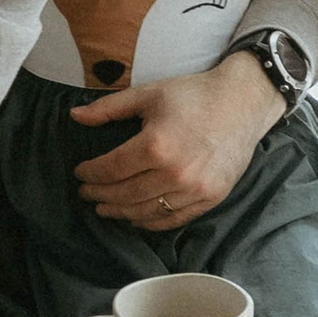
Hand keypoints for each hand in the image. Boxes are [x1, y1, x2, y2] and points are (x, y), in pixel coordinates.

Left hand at [71, 53, 282, 228]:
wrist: (243, 101)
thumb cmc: (194, 95)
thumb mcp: (148, 94)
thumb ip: (108, 108)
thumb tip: (74, 116)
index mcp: (156, 144)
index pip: (111, 169)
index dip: (90, 173)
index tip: (80, 173)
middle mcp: (176, 172)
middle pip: (125, 194)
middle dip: (100, 195)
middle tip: (86, 193)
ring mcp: (196, 189)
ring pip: (147, 212)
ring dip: (121, 212)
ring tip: (105, 208)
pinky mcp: (211, 197)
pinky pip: (174, 219)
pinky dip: (150, 222)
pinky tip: (136, 217)